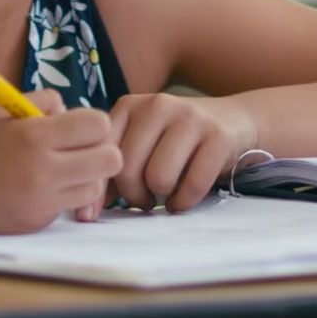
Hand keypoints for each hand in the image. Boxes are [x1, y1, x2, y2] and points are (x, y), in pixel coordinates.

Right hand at [0, 89, 120, 233]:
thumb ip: (40, 103)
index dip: (90, 122)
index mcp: (33, 136)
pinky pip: (65, 206)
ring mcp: (39, 202)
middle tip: (76, 148)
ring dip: (84, 176)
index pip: (99, 124)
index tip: (73, 125)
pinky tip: (31, 188)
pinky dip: (58, 196)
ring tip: (57, 168)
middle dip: (99, 150)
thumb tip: (72, 111)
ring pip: (94, 188)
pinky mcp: (33, 223)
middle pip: (110, 159)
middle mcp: (41, 171)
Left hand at [106, 93, 258, 212]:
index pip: (101, 155)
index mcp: (129, 106)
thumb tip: (84, 212)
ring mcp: (189, 118)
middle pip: (128, 169)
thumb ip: (109, 172)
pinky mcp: (218, 136)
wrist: (233, 119)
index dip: (100, 188)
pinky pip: (193, 184)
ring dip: (162, 198)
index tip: (105, 207)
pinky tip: (183, 198)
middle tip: (144, 199)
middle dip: (134, 196)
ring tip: (165, 194)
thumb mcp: (140, 145)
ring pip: (159, 177)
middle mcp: (157, 105)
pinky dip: (185, 201)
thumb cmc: (174, 141)